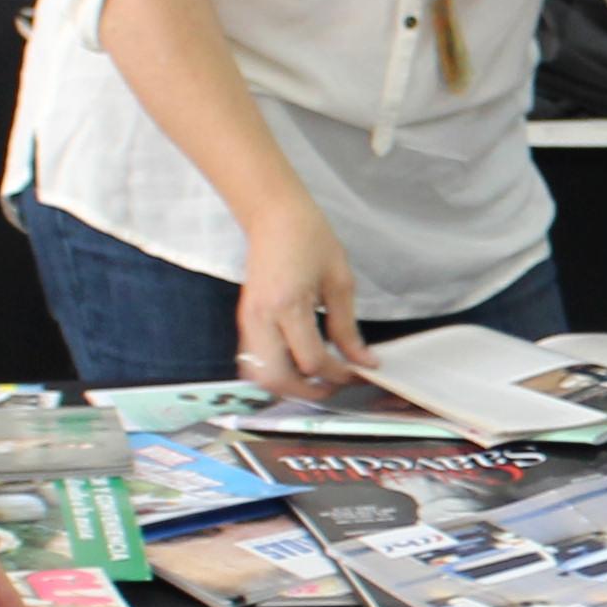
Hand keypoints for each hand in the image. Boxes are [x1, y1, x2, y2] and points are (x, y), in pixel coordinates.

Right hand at [232, 195, 370, 402]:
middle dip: (308, 391)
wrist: (273, 215)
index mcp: (288, 305)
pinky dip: (275, 371)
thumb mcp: (340, 282)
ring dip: (288, 386)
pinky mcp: (244, 320)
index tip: (359, 370)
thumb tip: (362, 361)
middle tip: (335, 385)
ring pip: (260, 374)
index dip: (338, 373)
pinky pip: (254, 360)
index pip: (311, 360)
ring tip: (317, 379)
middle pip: (277, 378)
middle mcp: (261, 318)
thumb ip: (348, 327)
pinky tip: (298, 364)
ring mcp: (248, 321)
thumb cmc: (310, 238)